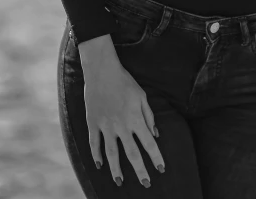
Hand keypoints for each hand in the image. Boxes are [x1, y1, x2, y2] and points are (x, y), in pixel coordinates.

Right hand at [79, 35, 164, 187]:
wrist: (102, 71)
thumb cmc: (125, 81)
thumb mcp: (142, 96)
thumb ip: (149, 116)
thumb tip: (155, 134)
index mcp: (135, 119)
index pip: (149, 143)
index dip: (156, 157)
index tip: (161, 169)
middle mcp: (121, 126)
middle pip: (132, 154)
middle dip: (140, 170)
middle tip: (146, 184)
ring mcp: (106, 126)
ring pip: (112, 153)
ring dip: (116, 169)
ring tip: (120, 182)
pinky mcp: (93, 123)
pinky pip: (95, 143)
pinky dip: (96, 155)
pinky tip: (100, 165)